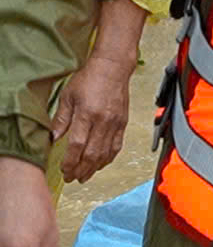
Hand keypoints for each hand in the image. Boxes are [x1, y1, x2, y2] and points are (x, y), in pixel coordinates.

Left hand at [51, 53, 135, 182]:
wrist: (113, 68)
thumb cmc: (90, 78)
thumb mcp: (68, 96)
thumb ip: (61, 118)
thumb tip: (53, 137)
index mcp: (88, 114)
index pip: (77, 145)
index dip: (70, 161)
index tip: (64, 170)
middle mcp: (103, 121)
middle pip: (93, 153)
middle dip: (82, 169)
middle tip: (73, 178)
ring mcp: (115, 123)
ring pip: (106, 153)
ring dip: (95, 167)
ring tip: (85, 176)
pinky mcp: (123, 123)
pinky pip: (117, 146)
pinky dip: (109, 158)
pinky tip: (101, 164)